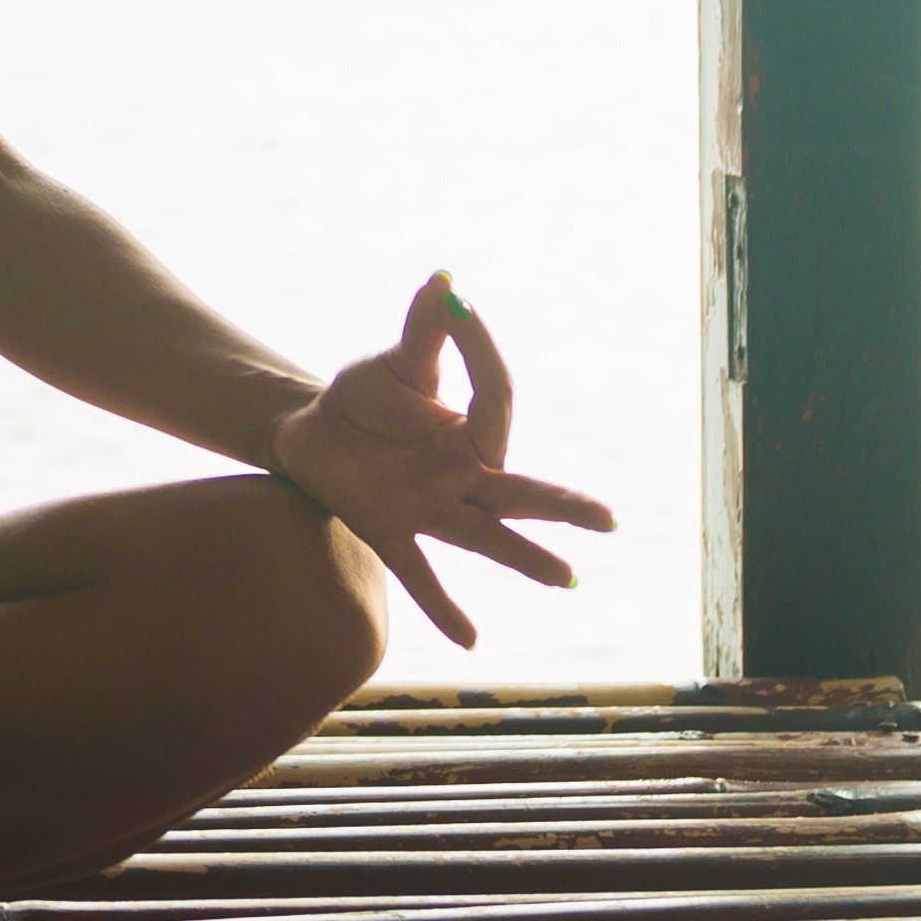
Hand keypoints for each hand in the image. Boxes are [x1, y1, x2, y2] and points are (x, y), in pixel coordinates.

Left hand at [265, 274, 616, 648]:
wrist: (310, 432)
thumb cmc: (364, 400)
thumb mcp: (395, 361)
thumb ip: (424, 327)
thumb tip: (446, 280)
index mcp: (467, 432)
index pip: (496, 400)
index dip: (480, 349)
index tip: (458, 303)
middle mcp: (458, 477)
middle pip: (518, 491)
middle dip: (561, 504)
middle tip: (609, 520)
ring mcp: (427, 508)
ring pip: (484, 536)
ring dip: (524, 556)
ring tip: (567, 577)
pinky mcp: (386, 530)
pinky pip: (418, 574)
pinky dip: (443, 607)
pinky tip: (470, 640)